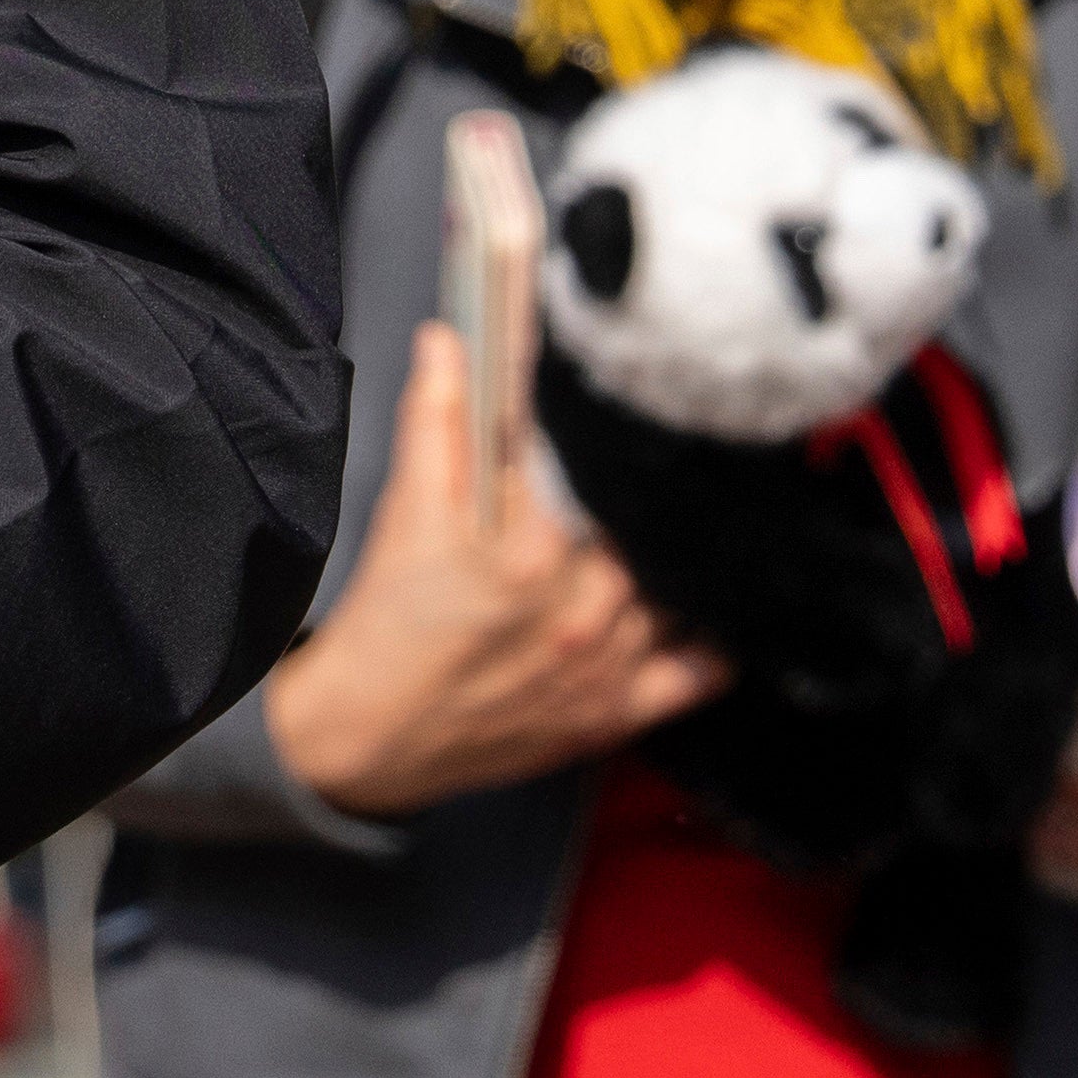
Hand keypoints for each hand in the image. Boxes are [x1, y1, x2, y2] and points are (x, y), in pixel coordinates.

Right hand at [265, 320, 720, 820]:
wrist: (363, 740)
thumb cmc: (386, 623)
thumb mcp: (407, 508)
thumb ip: (439, 417)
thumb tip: (451, 337)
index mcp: (534, 550)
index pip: (607, 470)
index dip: (620, 438)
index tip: (631, 411)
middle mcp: (583, 612)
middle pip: (653, 529)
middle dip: (650, 497)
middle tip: (657, 465)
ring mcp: (606, 667)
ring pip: (684, 587)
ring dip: (683, 555)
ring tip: (681, 523)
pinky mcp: (615, 714)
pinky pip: (703, 670)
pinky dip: (714, 635)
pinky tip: (702, 600)